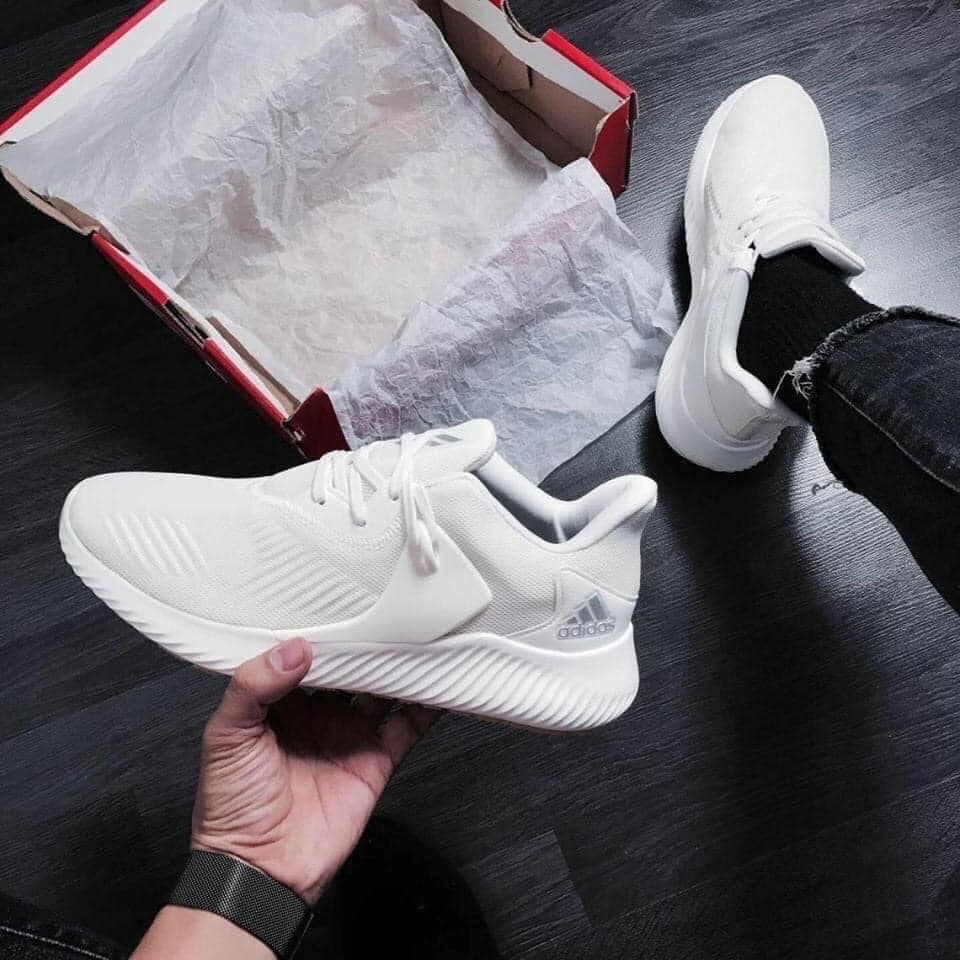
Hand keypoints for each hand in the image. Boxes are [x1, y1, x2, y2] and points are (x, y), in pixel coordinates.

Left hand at [191, 637, 436, 904]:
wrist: (259, 870)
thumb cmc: (230, 806)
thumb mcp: (226, 736)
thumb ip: (254, 686)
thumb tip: (296, 649)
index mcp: (278, 700)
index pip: (305, 653)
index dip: (323, 630)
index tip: (341, 603)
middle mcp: (317, 712)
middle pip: (350, 667)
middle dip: (367, 641)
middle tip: (388, 611)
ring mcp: (348, 734)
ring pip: (382, 689)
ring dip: (400, 666)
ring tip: (420, 636)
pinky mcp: (374, 760)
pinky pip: (405, 726)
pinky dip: (426, 705)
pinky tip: (439, 683)